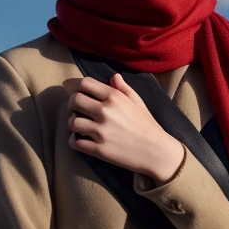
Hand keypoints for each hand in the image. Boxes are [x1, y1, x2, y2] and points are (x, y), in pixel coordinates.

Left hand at [66, 73, 184, 184]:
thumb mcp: (138, 102)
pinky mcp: (99, 149)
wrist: (156, 152)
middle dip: (71, 104)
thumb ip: (124, 88)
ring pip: (72, 122)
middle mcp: (105, 111)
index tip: (77, 93)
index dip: (77, 87)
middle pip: (74, 100)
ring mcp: (101, 131)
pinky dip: (74, 141)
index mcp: (114, 97)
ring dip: (72, 124)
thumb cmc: (147, 125)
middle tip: (75, 110)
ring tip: (79, 127)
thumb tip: (113, 76)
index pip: (85, 83)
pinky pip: (75, 143)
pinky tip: (79, 140)